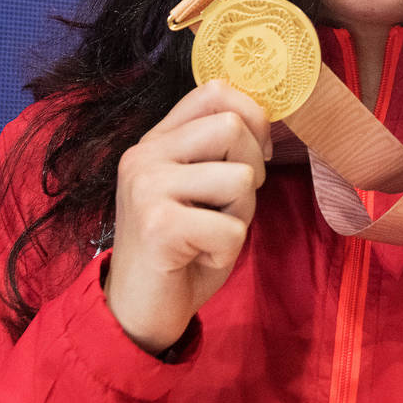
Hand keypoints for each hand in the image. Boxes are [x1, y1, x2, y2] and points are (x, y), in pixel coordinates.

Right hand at [103, 80, 270, 355]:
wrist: (137, 311)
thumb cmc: (180, 250)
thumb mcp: (199, 188)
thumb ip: (218, 151)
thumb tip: (266, 119)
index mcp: (156, 141)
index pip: (214, 91)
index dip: (254, 116)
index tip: (256, 155)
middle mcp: (145, 155)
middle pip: (233, 126)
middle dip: (253, 170)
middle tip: (228, 206)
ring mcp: (147, 187)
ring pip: (241, 178)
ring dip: (240, 215)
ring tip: (208, 234)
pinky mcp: (158, 225)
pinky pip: (233, 228)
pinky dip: (227, 250)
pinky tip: (198, 257)